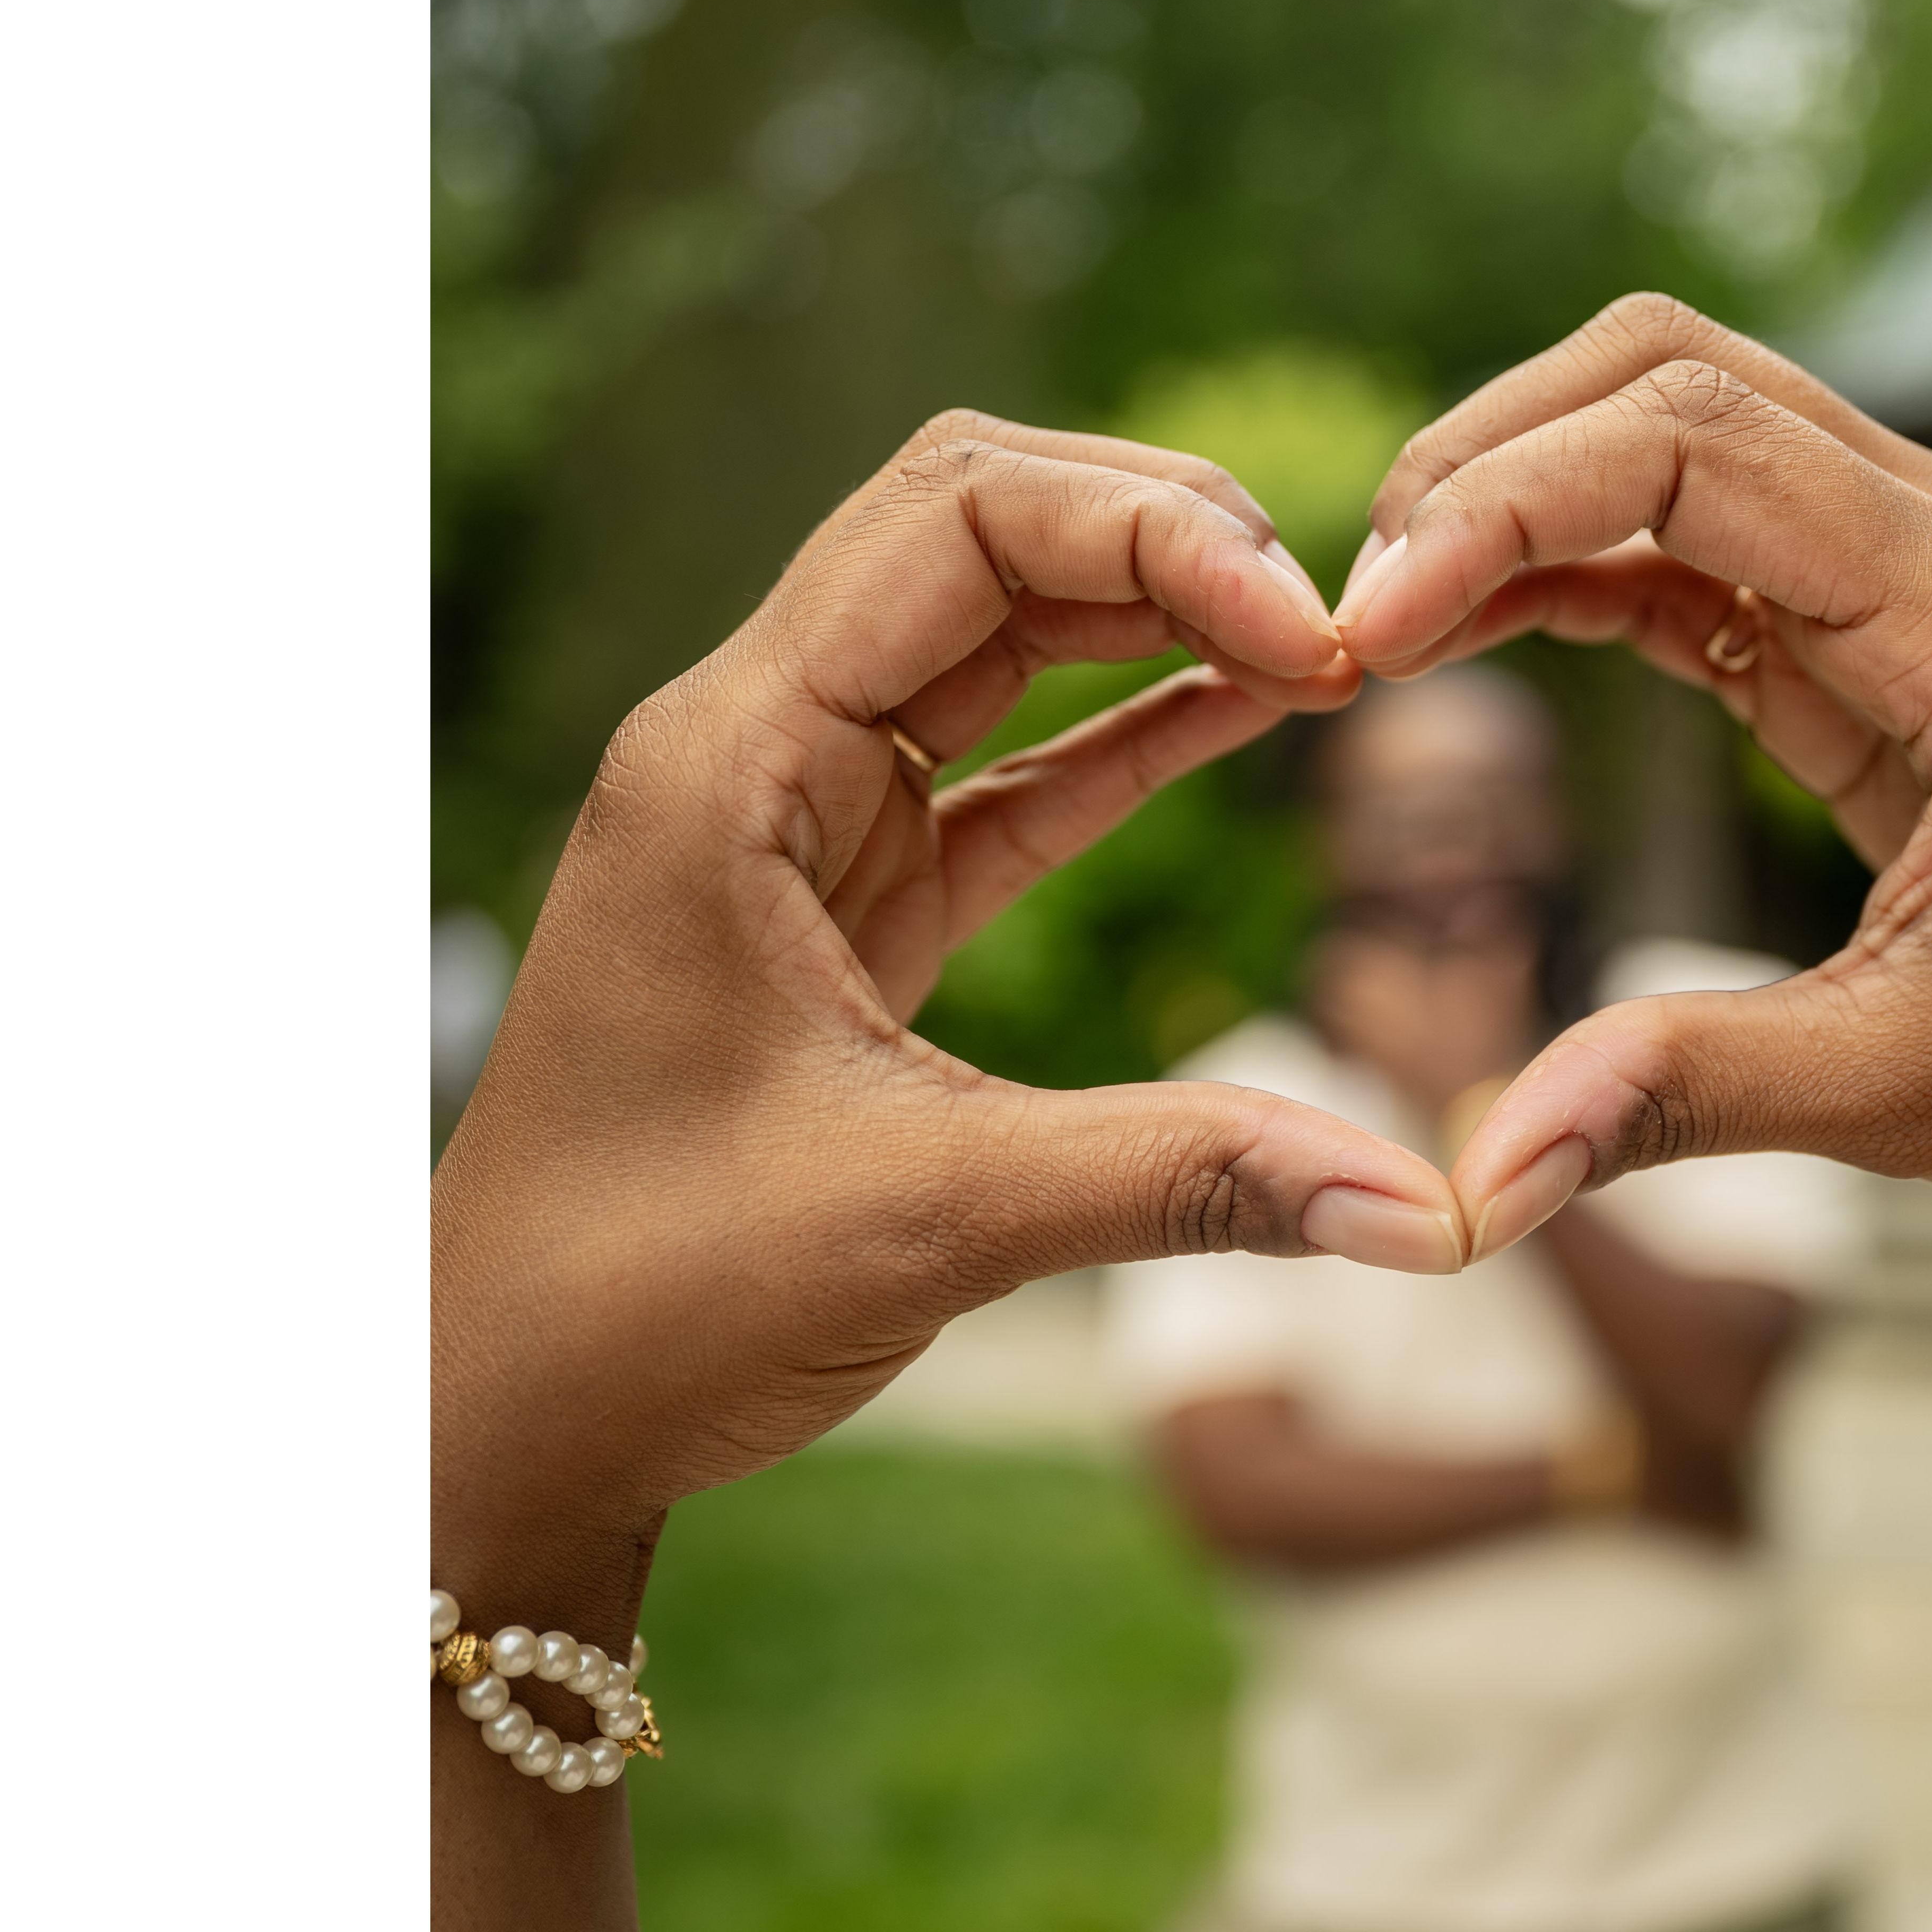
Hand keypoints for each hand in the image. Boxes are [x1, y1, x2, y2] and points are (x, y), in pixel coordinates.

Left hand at [432, 411, 1465, 1621]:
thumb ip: (1184, 1178)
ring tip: (1315, 642)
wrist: (504, 1409)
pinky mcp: (846, 897)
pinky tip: (1248, 710)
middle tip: (1328, 613)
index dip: (1153, 532)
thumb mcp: (928, 1218)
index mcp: (728, 759)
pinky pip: (1007, 762)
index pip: (958, 522)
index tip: (1309, 627)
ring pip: (991, 628)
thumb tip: (1427, 1212)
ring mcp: (797, 817)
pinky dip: (1128, 725)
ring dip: (1149, 612)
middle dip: (1159, 532)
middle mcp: (752, 747)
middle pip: (973, 528)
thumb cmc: (647, 1301)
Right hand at [1336, 300, 1931, 1638]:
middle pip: (1672, 374)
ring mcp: (1918, 564)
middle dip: (1488, 458)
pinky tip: (1476, 632)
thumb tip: (1476, 1182)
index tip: (1370, 629)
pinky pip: (1701, 532)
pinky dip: (1577, 557)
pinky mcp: (1879, 620)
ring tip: (1389, 619)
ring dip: (1521, 489)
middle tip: (1356, 611)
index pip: (1696, 442)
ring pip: (1679, 419)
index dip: (1504, 503)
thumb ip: (1687, 1096)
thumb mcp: (1907, 1092)